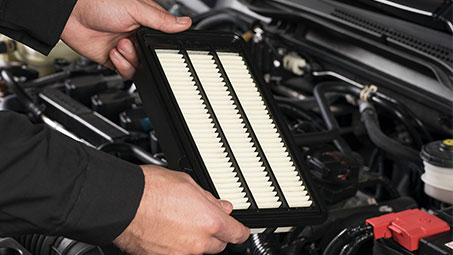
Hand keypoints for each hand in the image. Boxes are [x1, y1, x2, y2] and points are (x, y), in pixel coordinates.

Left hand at [61, 0, 190, 79]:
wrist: (69, 14)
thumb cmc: (98, 1)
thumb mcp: (136, 8)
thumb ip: (161, 20)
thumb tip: (185, 23)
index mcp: (147, 22)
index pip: (164, 39)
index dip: (164, 46)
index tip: (160, 48)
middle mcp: (137, 36)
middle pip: (153, 57)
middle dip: (145, 55)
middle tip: (134, 44)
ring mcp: (126, 49)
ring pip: (141, 67)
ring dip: (131, 59)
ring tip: (120, 46)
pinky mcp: (114, 59)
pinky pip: (127, 72)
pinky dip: (122, 66)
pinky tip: (114, 54)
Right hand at [113, 165, 249, 254]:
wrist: (122, 204)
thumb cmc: (150, 190)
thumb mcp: (188, 184)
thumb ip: (209, 199)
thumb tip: (221, 206)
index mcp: (210, 221)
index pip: (237, 234)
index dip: (240, 231)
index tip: (240, 230)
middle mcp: (198, 242)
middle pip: (218, 245)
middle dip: (214, 234)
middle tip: (202, 220)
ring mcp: (181, 254)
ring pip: (198, 250)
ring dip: (195, 240)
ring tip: (179, 222)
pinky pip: (179, 253)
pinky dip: (178, 245)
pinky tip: (168, 230)